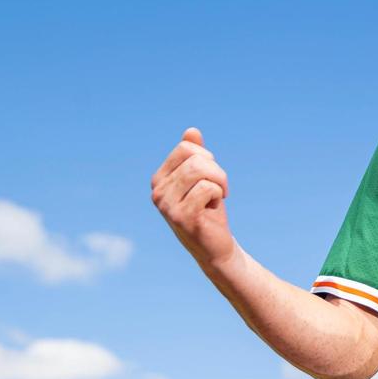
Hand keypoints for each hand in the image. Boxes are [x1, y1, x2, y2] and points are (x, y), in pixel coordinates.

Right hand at [150, 127, 235, 269]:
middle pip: (196, 158)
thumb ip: (196, 156)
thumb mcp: (203, 179)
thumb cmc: (209, 211)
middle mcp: (157, 191)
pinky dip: (218, 196)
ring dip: (220, 183)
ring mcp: (166, 205)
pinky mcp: (181, 216)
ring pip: (202, 170)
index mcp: (159, 179)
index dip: (207, 159)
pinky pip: (208, 188)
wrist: (215, 247)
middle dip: (217, 171)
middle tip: (218, 191)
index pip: (186, 148)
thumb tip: (191, 131)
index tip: (211, 179)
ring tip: (217, 198)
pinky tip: (213, 210)